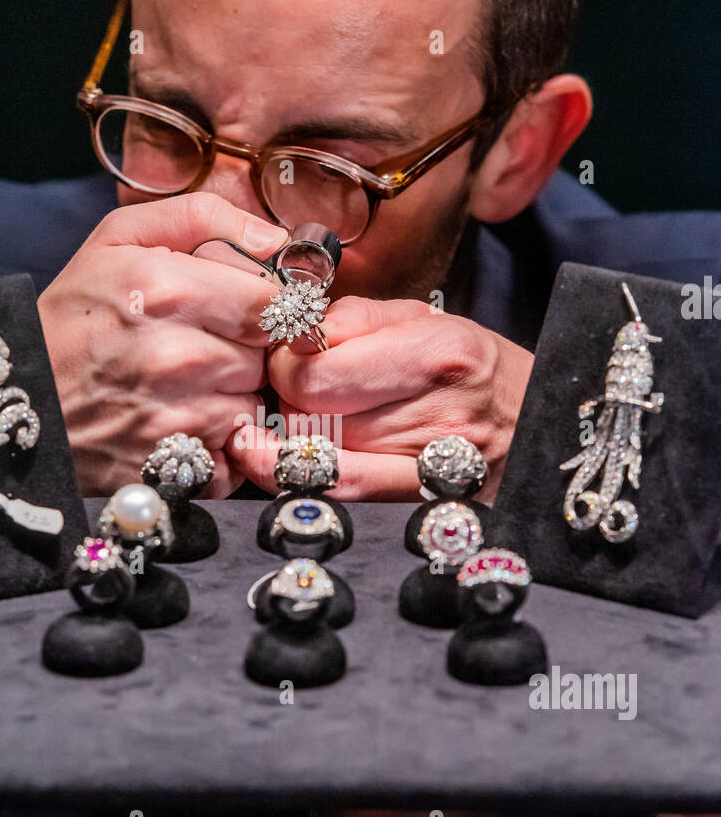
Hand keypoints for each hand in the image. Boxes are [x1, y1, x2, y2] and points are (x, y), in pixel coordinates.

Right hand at [38, 193, 286, 494]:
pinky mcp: (175, 472)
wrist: (15, 400)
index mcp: (167, 291)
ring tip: (189, 386)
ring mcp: (177, 421)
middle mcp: (178, 358)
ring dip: (235, 397)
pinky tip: (184, 424)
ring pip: (255, 405)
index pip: (275, 304)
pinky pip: (236, 456)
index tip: (244, 312)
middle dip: (248, 351)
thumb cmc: (70, 317)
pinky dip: (221, 445)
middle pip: (269, 357)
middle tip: (206, 347)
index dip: (267, 309)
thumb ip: (201, 218)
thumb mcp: (117, 240)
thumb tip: (277, 238)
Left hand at [227, 297, 533, 498]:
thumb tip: (297, 334)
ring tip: (317, 415)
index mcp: (438, 352)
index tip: (293, 355)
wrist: (541, 424)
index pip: (316, 373)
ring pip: (317, 453)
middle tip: (302, 387)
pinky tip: (276, 461)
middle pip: (309, 416)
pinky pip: (344, 490)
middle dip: (288, 399)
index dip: (286, 363)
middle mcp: (438, 412)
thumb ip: (356, 319)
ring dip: (299, 434)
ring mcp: (431, 464)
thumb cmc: (474, 366)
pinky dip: (302, 474)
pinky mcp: (423, 497)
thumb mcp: (425, 319)